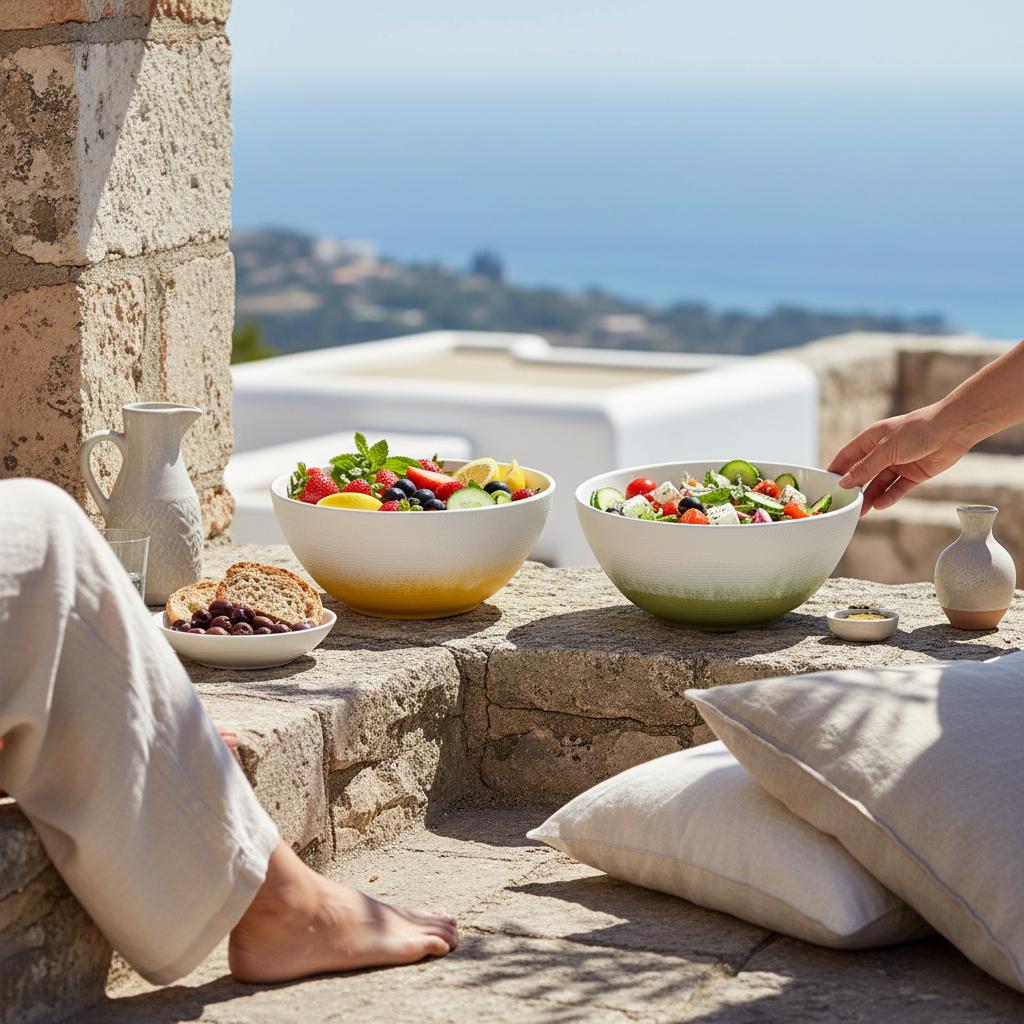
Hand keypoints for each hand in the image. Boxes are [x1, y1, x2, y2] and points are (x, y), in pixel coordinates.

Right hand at [828, 404, 971, 514]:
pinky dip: (889, 497)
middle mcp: (883, 451)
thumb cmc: (918, 430)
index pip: (847, 456)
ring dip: (870, 497)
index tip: (825, 485)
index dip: (836, 470)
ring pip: (879, 484)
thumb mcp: (886, 449)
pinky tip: (881, 505)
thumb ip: (865, 468)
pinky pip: (897, 489)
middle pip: (863, 473)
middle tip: (844, 505)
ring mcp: (899, 463)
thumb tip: (844, 482)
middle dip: (854, 489)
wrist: (953, 430)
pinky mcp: (914, 474)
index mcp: (872, 438)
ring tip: (861, 512)